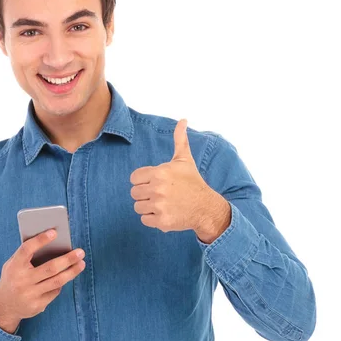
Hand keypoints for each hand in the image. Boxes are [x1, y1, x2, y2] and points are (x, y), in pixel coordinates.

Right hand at [0, 229, 85, 323]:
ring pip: (57, 281)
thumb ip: (27, 254)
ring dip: (72, 271)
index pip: (27, 250)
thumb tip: (53, 242)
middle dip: (68, 259)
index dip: (40, 240)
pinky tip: (67, 276)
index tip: (55, 232)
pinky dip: (61, 283)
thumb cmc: (13, 277)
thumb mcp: (13, 264)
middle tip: (80, 252)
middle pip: (50, 268)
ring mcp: (29, 295)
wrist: (4, 306)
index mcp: (14, 266)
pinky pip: (55, 291)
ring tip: (81, 263)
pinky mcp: (37, 306)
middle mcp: (21, 281)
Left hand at [129, 119, 215, 233]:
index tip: (155, 183)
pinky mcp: (161, 221)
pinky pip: (144, 219)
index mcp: (159, 172)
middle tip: (160, 194)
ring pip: (138, 207)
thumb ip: (179, 140)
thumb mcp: (185, 160)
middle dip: (145, 194)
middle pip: (134, 193)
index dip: (143, 181)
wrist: (206, 207)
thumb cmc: (192, 182)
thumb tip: (183, 120)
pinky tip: (165, 213)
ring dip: (148, 207)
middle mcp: (158, 188)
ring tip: (163, 203)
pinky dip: (152, 219)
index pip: (134, 178)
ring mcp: (159, 205)